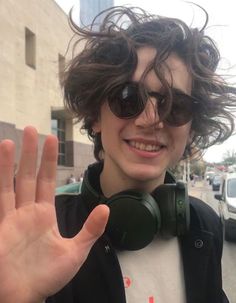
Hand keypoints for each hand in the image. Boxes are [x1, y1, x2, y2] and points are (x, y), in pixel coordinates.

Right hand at [0, 126, 108, 302]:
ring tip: (10, 140)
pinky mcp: (2, 225)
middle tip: (31, 129)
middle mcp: (27, 211)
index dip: (49, 161)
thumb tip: (107, 209)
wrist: (26, 295)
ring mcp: (12, 217)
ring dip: (10, 162)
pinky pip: (0, 199)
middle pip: (29, 175)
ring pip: (11, 183)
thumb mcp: (76, 251)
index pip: (47, 180)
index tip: (51, 140)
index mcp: (44, 214)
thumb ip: (90, 229)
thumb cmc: (49, 275)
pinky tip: (1, 163)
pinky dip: (0, 181)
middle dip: (30, 153)